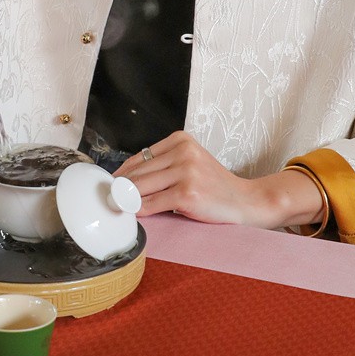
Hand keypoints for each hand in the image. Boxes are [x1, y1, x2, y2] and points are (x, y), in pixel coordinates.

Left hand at [114, 131, 323, 229]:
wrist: (246, 201)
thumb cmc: (215, 186)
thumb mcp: (189, 164)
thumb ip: (162, 166)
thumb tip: (124, 181)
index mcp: (180, 140)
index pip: (139, 158)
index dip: (120, 174)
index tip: (110, 185)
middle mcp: (183, 152)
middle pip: (138, 172)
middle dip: (121, 188)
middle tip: (108, 199)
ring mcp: (186, 172)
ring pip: (141, 188)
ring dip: (126, 201)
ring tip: (117, 208)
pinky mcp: (186, 194)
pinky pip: (152, 204)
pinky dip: (140, 211)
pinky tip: (135, 216)